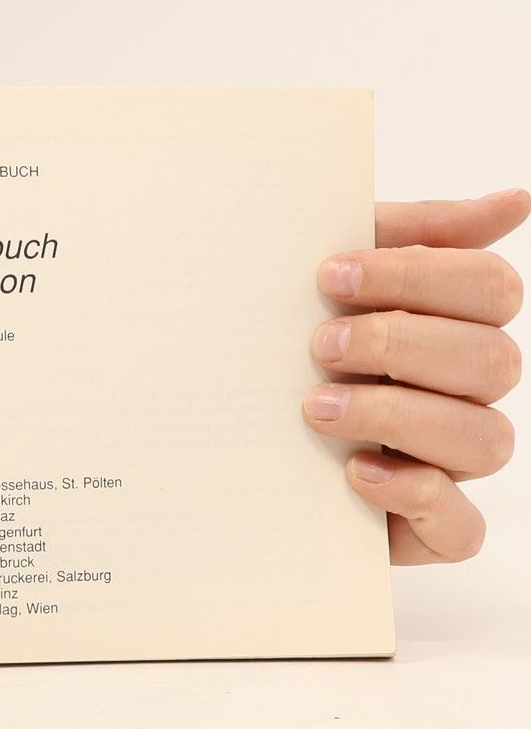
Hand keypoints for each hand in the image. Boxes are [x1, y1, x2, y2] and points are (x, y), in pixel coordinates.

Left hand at [304, 188, 525, 563]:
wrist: (226, 433)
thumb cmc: (290, 342)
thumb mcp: (331, 278)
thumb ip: (409, 234)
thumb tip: (516, 201)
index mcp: (453, 321)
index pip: (491, 287)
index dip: (416, 276)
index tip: (327, 275)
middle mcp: (467, 390)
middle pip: (494, 359)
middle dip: (399, 344)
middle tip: (318, 346)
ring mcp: (454, 460)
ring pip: (485, 439)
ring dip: (395, 416)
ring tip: (316, 408)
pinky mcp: (430, 527)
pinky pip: (461, 527)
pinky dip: (412, 496)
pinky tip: (355, 473)